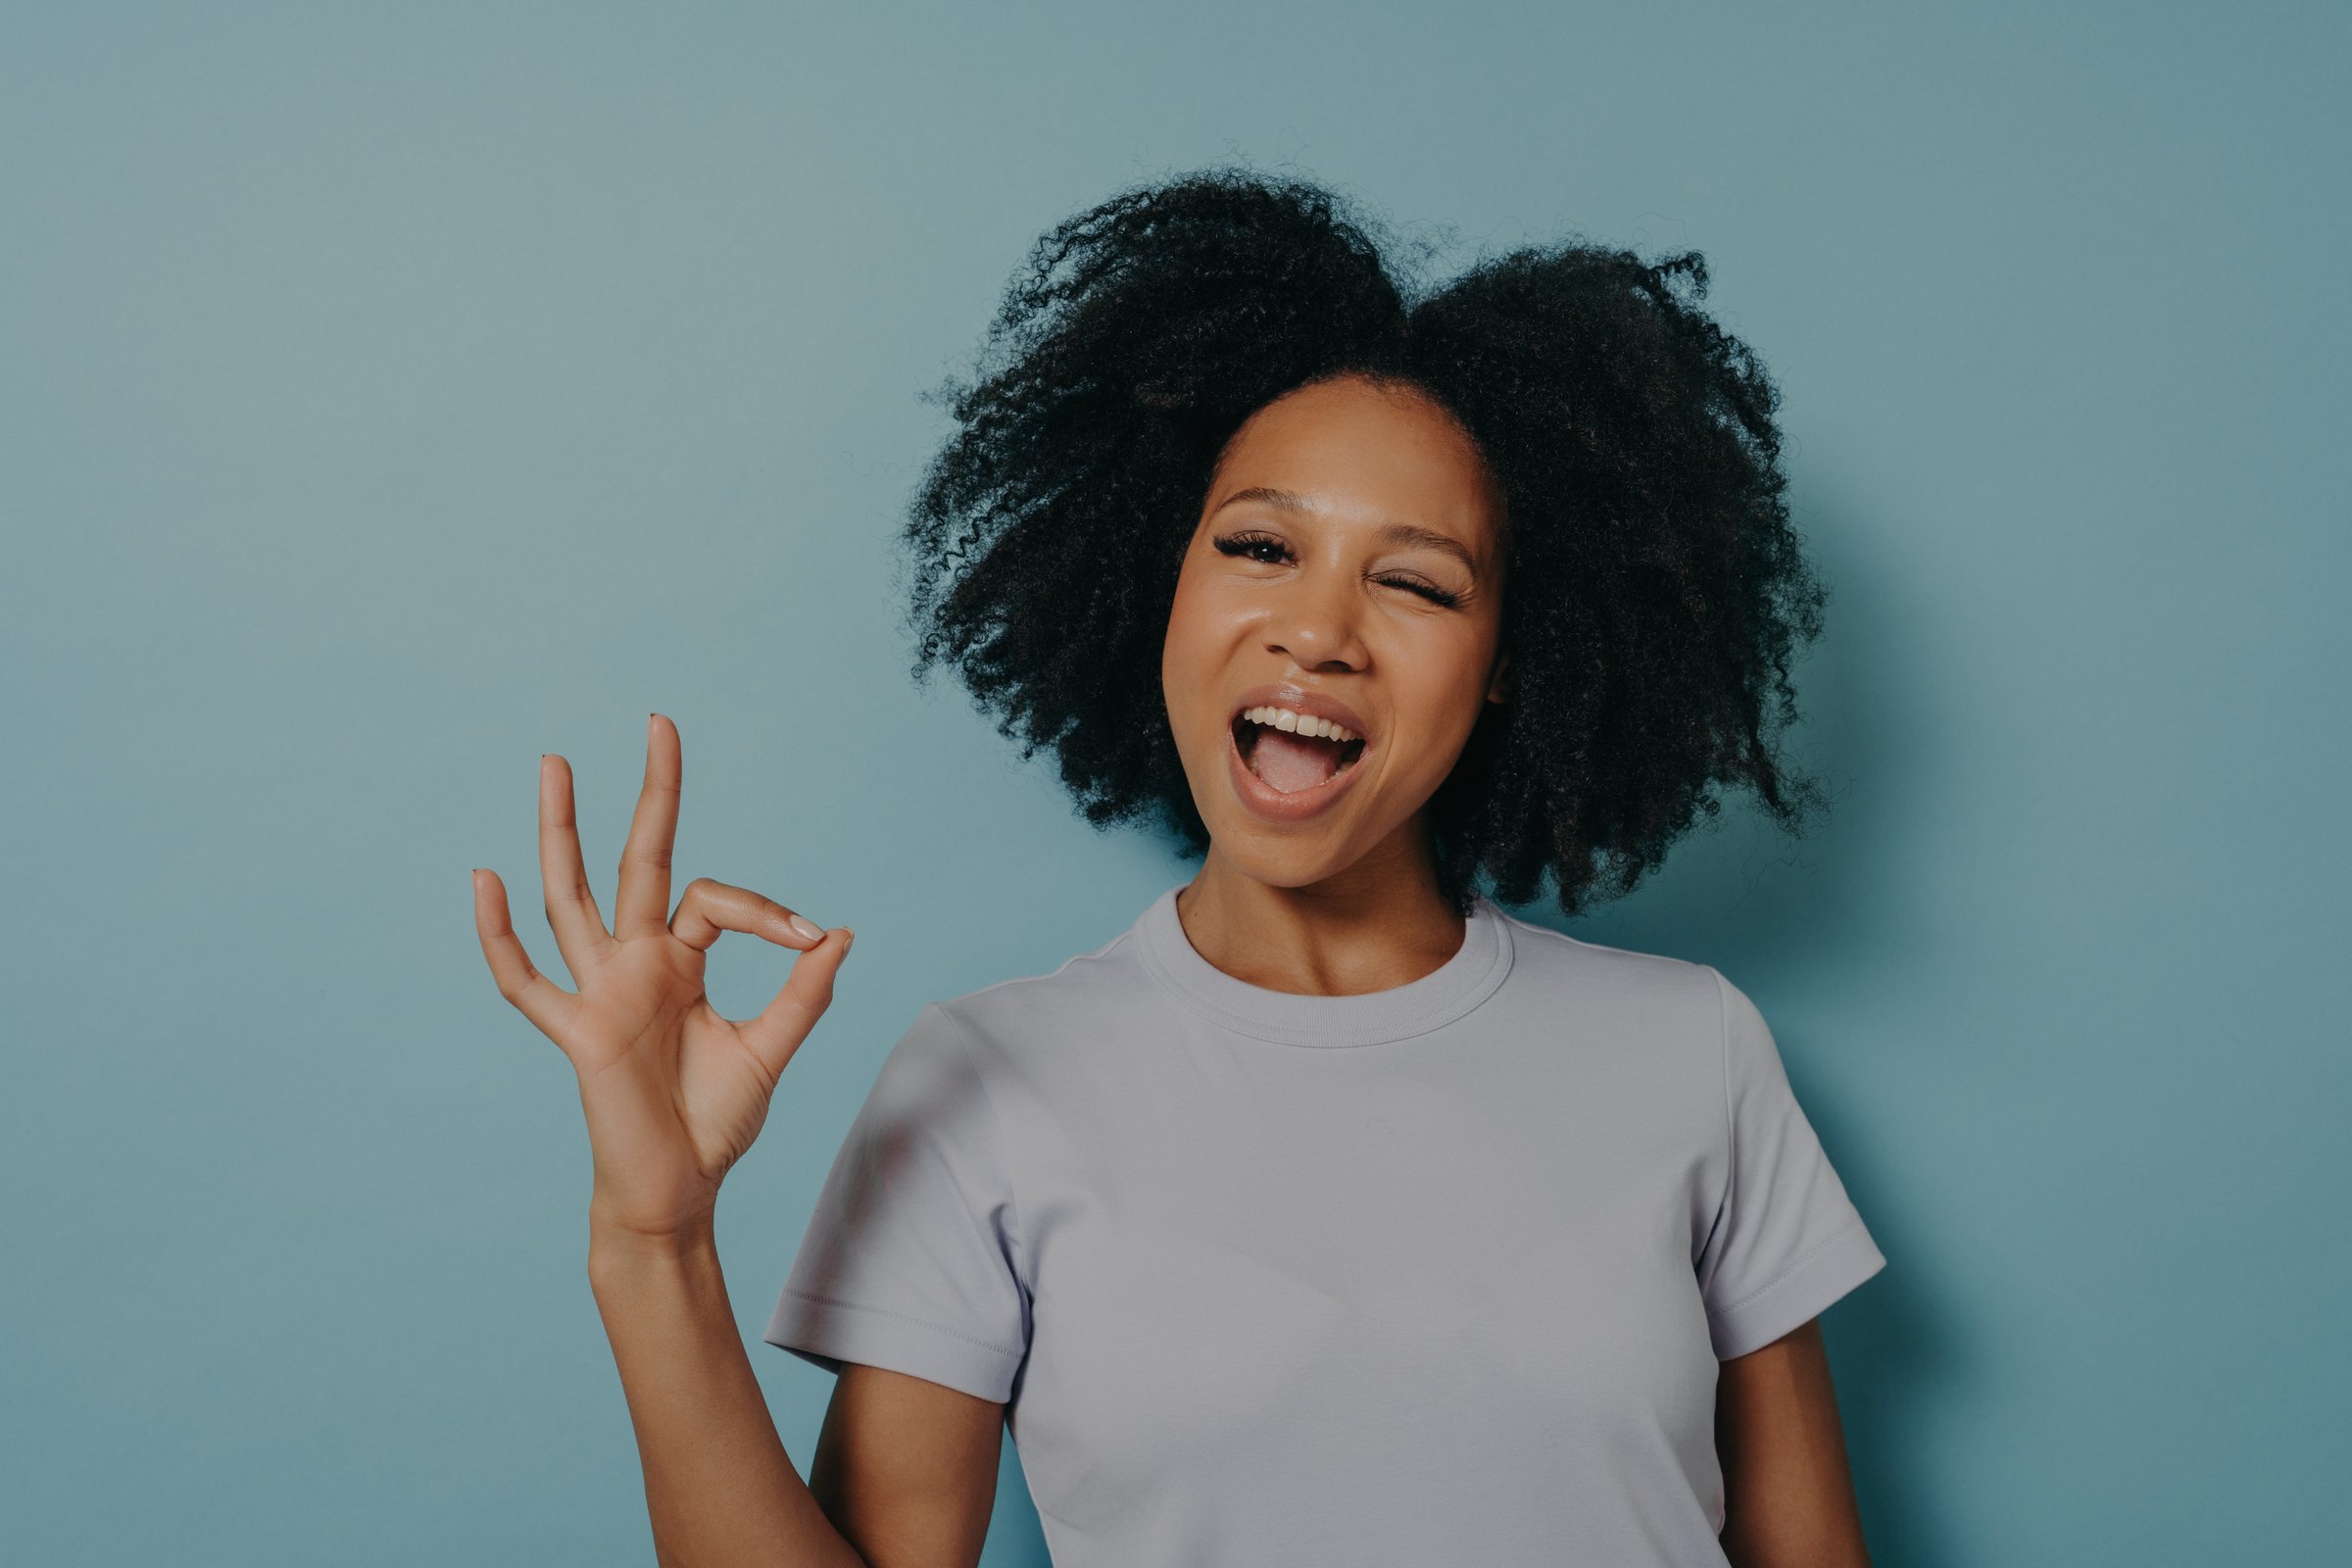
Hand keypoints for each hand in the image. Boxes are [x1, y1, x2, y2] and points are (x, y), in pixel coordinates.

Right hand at [472, 713, 852, 1241]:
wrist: (679, 1190)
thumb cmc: (714, 1123)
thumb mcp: (769, 1050)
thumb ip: (802, 993)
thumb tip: (842, 932)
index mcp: (681, 961)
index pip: (713, 899)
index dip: (765, 909)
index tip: (813, 937)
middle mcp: (636, 963)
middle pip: (638, 860)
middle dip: (652, 794)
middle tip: (661, 722)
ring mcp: (600, 991)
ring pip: (573, 897)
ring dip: (562, 830)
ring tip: (556, 762)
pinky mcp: (578, 1033)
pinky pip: (527, 982)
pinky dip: (501, 935)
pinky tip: (483, 879)